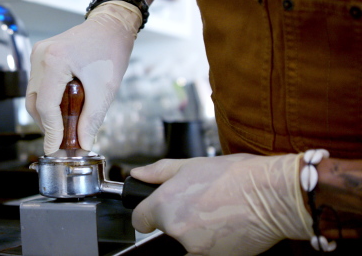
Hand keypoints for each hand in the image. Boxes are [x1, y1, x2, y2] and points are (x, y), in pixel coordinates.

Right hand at [25, 1, 140, 154]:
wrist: (111, 25)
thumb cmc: (110, 50)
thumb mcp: (104, 89)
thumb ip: (91, 119)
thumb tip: (83, 142)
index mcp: (55, 61)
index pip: (46, 106)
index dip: (51, 131)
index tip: (55, 148)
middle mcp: (41, 56)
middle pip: (35, 102)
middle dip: (47, 125)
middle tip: (61, 141)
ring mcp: (38, 54)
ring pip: (34, 94)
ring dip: (47, 113)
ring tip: (64, 127)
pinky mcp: (41, 55)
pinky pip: (38, 84)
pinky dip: (48, 99)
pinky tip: (62, 109)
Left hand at [131, 154, 313, 254]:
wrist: (273, 195)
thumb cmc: (236, 176)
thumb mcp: (191, 164)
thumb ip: (158, 172)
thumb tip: (138, 174)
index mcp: (165, 204)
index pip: (139, 220)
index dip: (147, 214)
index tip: (155, 213)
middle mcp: (176, 229)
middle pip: (165, 231)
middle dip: (177, 219)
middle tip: (199, 206)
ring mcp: (195, 249)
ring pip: (185, 243)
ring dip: (195, 233)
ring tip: (216, 215)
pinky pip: (204, 252)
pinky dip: (212, 243)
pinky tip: (225, 227)